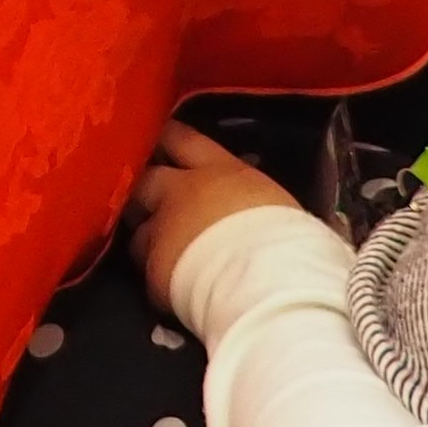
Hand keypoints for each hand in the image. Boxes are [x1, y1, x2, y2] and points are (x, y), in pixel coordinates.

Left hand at [128, 122, 300, 300]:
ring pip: (138, 228)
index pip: (183, 140)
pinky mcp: (153, 268)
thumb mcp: (275, 205)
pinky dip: (155, 275)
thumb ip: (250, 199)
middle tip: (149, 202)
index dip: (168, 140)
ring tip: (160, 251)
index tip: (162, 141)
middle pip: (147, 180)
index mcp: (219, 171)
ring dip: (146, 236)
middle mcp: (181, 193)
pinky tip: (169, 287)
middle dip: (146, 190)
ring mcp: (162, 230)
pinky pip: (146, 270)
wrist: (265, 283)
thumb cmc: (289, 241)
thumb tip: (251, 208)